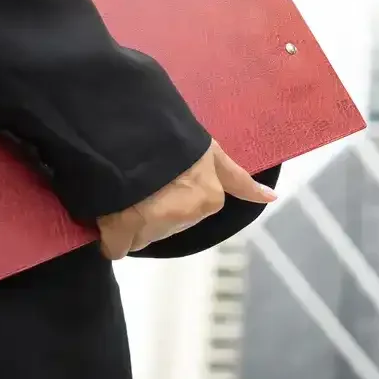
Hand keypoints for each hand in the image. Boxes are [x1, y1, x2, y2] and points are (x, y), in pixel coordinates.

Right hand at [97, 141, 275, 259]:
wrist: (129, 133)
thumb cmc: (173, 137)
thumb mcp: (211, 153)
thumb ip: (238, 180)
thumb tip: (271, 199)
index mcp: (209, 199)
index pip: (190, 214)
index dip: (173, 198)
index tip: (164, 186)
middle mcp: (186, 216)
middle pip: (166, 225)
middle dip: (153, 211)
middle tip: (140, 185)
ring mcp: (154, 227)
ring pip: (142, 235)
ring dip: (130, 222)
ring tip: (122, 194)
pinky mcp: (122, 233)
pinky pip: (117, 246)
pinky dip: (110, 237)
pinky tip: (107, 217)